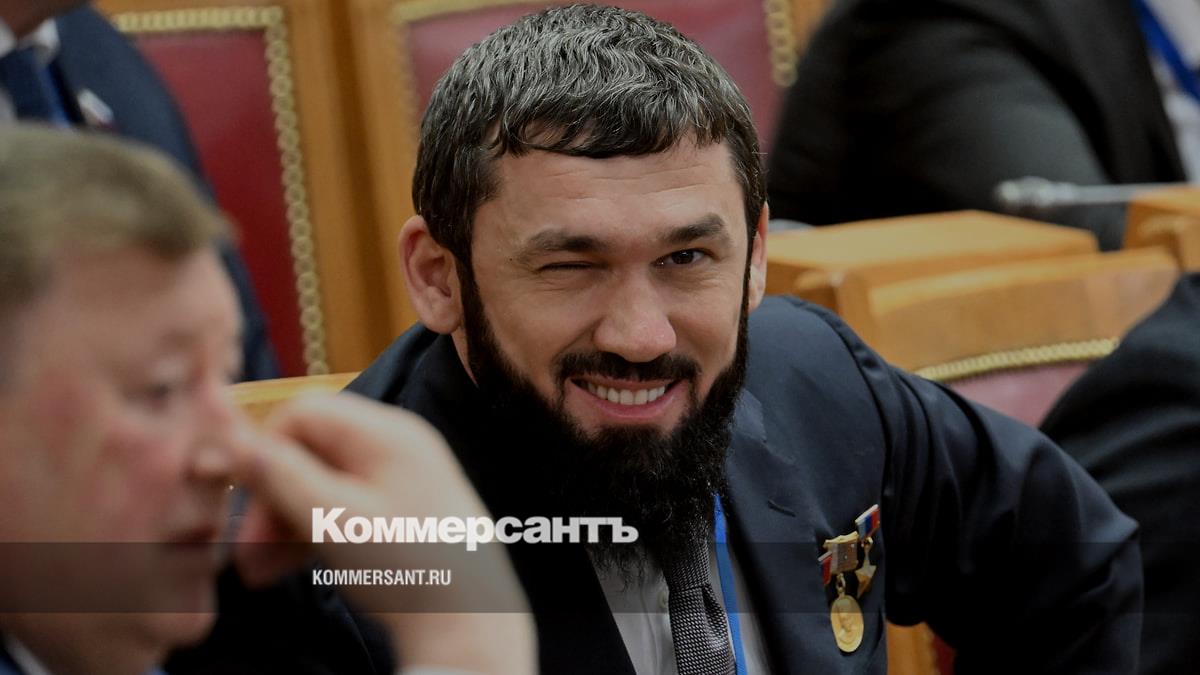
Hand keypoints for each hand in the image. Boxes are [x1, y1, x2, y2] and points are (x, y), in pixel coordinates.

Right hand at [233, 392, 534, 674]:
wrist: (471, 623)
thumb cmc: (409, 568)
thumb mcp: (336, 520)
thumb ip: (284, 477)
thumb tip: (239, 443)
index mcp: (387, 433)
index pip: (304, 412)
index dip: (266, 450)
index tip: (245, 501)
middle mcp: (396, 444)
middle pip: (311, 448)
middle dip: (272, 496)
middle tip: (245, 550)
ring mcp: (400, 476)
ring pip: (322, 481)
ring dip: (285, 520)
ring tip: (259, 572)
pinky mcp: (400, 508)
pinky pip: (343, 504)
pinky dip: (312, 530)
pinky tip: (285, 568)